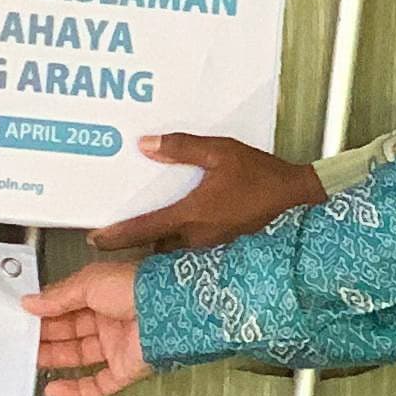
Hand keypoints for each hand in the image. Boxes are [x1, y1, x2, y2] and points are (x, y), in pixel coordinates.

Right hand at [28, 260, 151, 395]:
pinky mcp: (125, 370)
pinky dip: (74, 390)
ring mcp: (118, 346)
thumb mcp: (88, 282)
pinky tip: (55, 389)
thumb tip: (32, 302)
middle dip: (45, 336)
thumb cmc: (139, 288)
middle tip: (22, 339)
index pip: (66, 306)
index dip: (45, 312)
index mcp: (103, 295)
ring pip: (79, 357)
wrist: (169, 311)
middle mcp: (111, 321)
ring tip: (31, 360)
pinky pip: (97, 385)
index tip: (25, 317)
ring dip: (54, 360)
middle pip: (70, 332)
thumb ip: (57, 296)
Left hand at [90, 133, 324, 253]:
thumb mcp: (221, 152)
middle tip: (111, 236)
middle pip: (153, 246)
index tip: (93, 239)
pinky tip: (177, 227)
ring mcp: (211, 246)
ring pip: (172, 250)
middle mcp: (197, 238)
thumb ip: (182, 148)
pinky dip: (177, 241)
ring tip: (140, 231)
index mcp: (191, 216)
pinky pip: (191, 247)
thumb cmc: (262, 176)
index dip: (115, 236)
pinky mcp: (224, 246)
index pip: (142, 230)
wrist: (301, 200)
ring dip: (156, 243)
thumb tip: (144, 145)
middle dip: (132, 243)